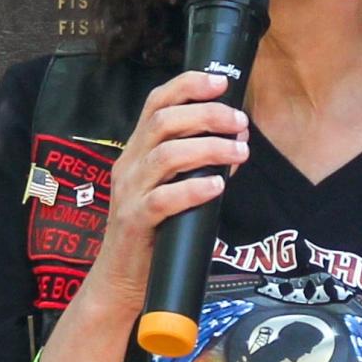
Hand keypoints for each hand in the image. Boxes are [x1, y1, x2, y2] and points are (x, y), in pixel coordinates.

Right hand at [86, 71, 248, 312]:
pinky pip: (164, 198)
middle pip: (164, 121)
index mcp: (137, 150)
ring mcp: (129, 192)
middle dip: (208, 114)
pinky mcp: (134, 221)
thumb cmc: (156, 231)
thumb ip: (201, 165)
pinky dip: (195, 188)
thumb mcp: (174, 188)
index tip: (221, 81)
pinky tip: (218, 186)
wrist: (121, 280)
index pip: (156, 102)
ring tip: (240, 151)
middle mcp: (129, 164)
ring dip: (210, 148)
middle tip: (240, 121)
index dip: (188, 85)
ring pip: (167, 154)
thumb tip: (238, 142)